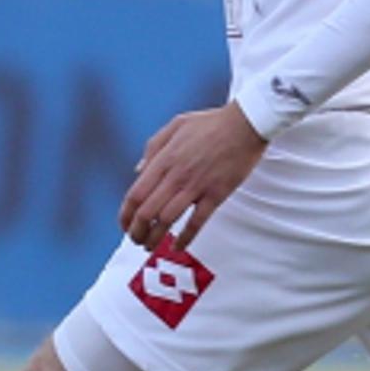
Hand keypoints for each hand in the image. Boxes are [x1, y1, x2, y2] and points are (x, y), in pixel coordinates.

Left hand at [119, 101, 265, 251]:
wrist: (245, 124)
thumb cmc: (210, 123)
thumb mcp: (174, 126)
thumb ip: (152, 148)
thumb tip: (137, 170)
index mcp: (163, 159)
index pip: (135, 194)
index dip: (125, 214)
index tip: (124, 225)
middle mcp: (175, 175)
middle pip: (147, 212)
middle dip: (137, 231)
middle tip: (136, 239)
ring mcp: (196, 186)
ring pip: (167, 220)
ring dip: (155, 238)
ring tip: (150, 246)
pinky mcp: (216, 194)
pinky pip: (197, 222)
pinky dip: (185, 238)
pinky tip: (178, 247)